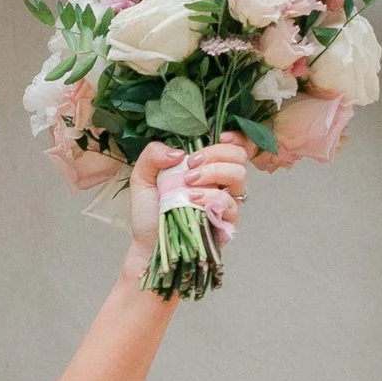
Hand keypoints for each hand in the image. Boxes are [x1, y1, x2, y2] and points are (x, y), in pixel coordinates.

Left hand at [126, 133, 250, 270]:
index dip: (233, 137)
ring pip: (239, 175)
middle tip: (191, 165)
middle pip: (239, 155)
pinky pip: (230, 203)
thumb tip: (179, 152)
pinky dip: (211, 196)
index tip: (218, 137)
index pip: (233, 144)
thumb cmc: (150, 212)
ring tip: (188, 182)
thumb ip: (153, 155)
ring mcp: (227, 200)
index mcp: (207, 165)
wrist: (148, 244)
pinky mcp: (227, 221)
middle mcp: (221, 180)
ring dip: (214, 172)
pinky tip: (192, 199)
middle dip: (216, 153)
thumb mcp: (142, 177)